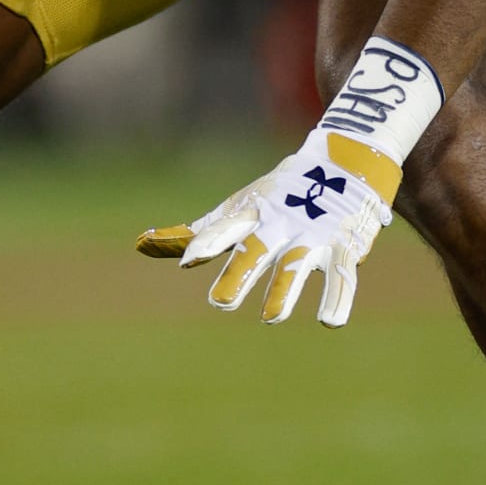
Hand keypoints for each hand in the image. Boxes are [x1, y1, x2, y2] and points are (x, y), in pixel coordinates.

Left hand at [136, 129, 396, 328]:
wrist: (345, 163)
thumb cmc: (278, 195)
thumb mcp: (236, 210)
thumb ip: (195, 234)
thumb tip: (140, 245)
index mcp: (251, 214)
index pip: (226, 227)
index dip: (208, 241)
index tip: (189, 260)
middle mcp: (279, 224)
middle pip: (256, 250)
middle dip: (239, 273)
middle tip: (220, 303)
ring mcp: (312, 235)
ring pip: (296, 265)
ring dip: (283, 290)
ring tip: (270, 319)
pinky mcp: (343, 247)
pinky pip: (342, 276)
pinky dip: (337, 297)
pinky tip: (329, 321)